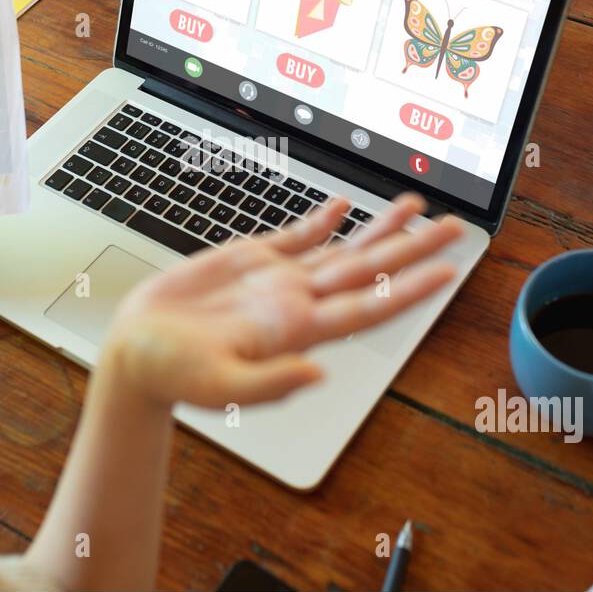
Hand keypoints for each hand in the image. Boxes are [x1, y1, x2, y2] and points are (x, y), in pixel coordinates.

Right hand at [99, 193, 462, 409]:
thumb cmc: (171, 372)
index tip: (448, 271)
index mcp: (295, 329)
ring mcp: (277, 280)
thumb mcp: (219, 386)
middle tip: (456, 228)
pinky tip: (345, 205)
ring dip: (382, 228)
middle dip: (414, 247)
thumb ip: (269, 384)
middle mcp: (297, 302)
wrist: (136, 352)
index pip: (367, 306)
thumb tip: (318, 373)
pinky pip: (298, 237)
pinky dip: (323, 219)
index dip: (409, 288)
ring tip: (416, 206)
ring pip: (343, 248)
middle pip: (369, 269)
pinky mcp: (250, 262)